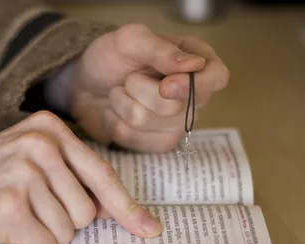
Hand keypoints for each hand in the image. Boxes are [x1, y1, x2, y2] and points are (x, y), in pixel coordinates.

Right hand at [0, 111, 161, 243]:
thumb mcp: (31, 164)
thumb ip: (73, 179)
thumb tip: (121, 213)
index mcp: (50, 129)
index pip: (102, 176)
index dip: (126, 208)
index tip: (149, 229)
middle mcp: (39, 144)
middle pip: (86, 213)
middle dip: (62, 224)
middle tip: (28, 212)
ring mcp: (23, 173)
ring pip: (66, 234)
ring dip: (43, 237)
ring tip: (13, 218)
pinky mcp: (8, 205)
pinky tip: (4, 231)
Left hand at [70, 24, 228, 152]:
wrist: (87, 84)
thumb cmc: (112, 58)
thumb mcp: (130, 40)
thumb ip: (160, 49)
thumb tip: (194, 64)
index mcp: (196, 61)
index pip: (217, 77)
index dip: (193, 86)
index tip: (165, 86)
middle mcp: (194, 95)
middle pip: (174, 106)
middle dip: (138, 90)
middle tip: (129, 78)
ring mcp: (178, 123)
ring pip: (148, 122)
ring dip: (122, 104)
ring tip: (121, 92)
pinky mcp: (158, 143)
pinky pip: (135, 139)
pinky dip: (116, 123)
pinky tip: (118, 113)